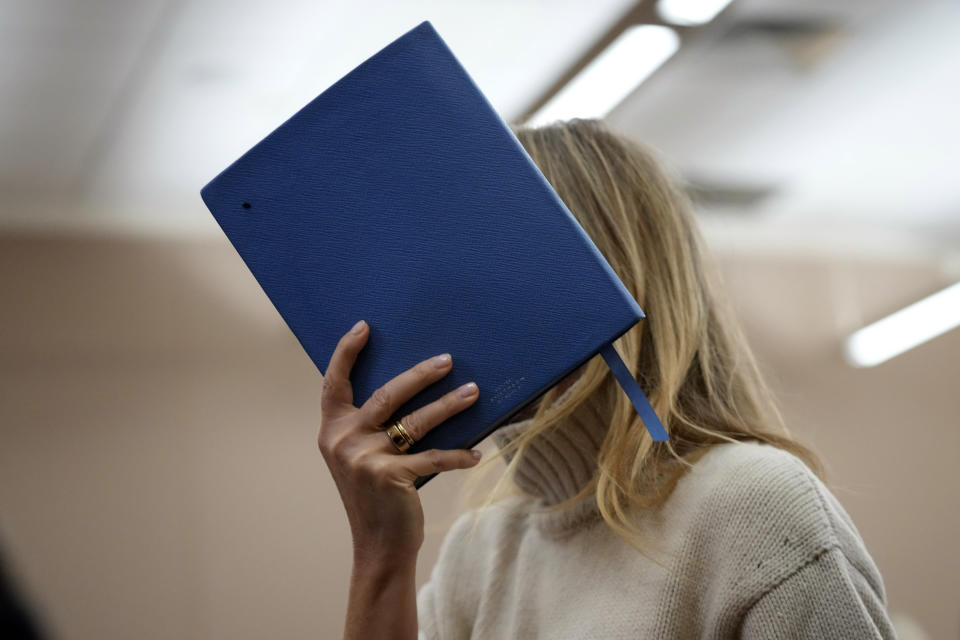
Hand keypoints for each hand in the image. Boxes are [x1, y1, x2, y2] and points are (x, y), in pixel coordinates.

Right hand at [317, 320, 481, 558]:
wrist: (377, 546)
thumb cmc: (374, 497)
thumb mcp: (357, 459)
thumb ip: (367, 428)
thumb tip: (410, 387)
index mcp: (332, 431)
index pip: (333, 384)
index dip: (346, 353)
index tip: (364, 327)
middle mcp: (343, 441)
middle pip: (386, 394)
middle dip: (420, 374)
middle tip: (448, 360)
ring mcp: (365, 459)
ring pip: (415, 421)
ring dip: (449, 405)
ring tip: (473, 392)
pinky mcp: (390, 477)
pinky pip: (433, 458)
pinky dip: (457, 455)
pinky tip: (476, 453)